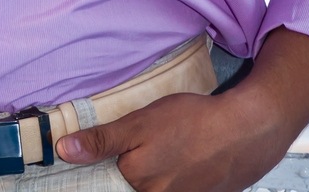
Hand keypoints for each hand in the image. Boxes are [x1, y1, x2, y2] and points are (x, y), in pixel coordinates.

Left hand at [56, 90, 282, 191]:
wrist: (246, 132)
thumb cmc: (192, 122)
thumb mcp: (140, 123)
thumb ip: (102, 140)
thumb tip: (63, 150)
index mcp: (136, 185)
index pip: (104, 185)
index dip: (100, 172)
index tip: (93, 165)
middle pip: (130, 186)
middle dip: (129, 170)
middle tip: (153, 145)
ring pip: (151, 188)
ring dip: (152, 174)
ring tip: (169, 150)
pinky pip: (174, 188)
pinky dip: (173, 177)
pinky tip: (182, 160)